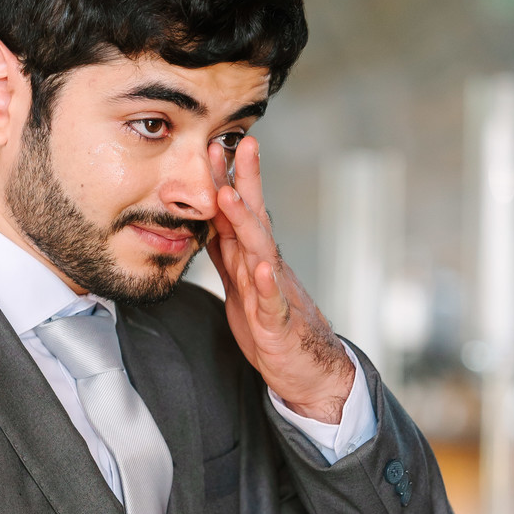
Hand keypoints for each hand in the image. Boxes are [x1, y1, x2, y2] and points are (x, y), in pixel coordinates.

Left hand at [206, 136, 354, 423]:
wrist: (306, 369)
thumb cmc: (273, 325)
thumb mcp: (240, 286)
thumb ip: (226, 255)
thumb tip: (207, 223)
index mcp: (254, 259)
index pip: (240, 213)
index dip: (228, 180)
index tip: (215, 144)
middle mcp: (267, 267)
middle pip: (253, 219)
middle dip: (242, 182)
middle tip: (232, 145)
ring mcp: (275, 293)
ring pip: (259, 252)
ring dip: (245, 223)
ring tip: (228, 195)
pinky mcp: (278, 324)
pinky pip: (273, 302)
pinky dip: (268, 285)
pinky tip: (262, 268)